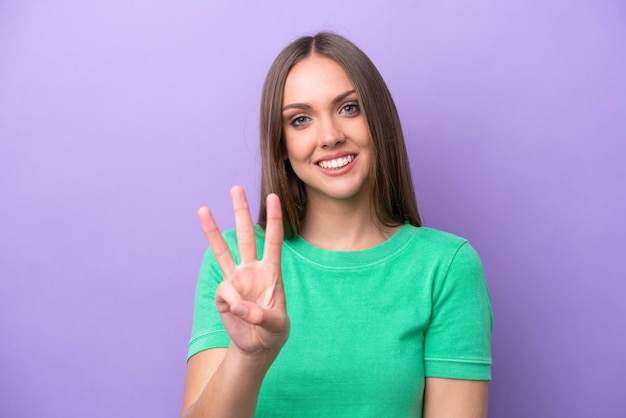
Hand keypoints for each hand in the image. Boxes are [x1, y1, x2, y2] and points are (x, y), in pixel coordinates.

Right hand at [197, 186, 288, 355]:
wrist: (257, 346)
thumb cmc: (273, 331)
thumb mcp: (277, 326)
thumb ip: (261, 315)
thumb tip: (237, 304)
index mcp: (272, 271)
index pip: (273, 240)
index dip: (274, 219)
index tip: (273, 197)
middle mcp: (252, 270)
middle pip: (246, 235)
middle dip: (241, 212)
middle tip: (236, 188)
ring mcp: (236, 280)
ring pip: (223, 250)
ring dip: (213, 230)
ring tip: (202, 208)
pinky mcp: (223, 294)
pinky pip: (224, 294)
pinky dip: (232, 304)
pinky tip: (238, 314)